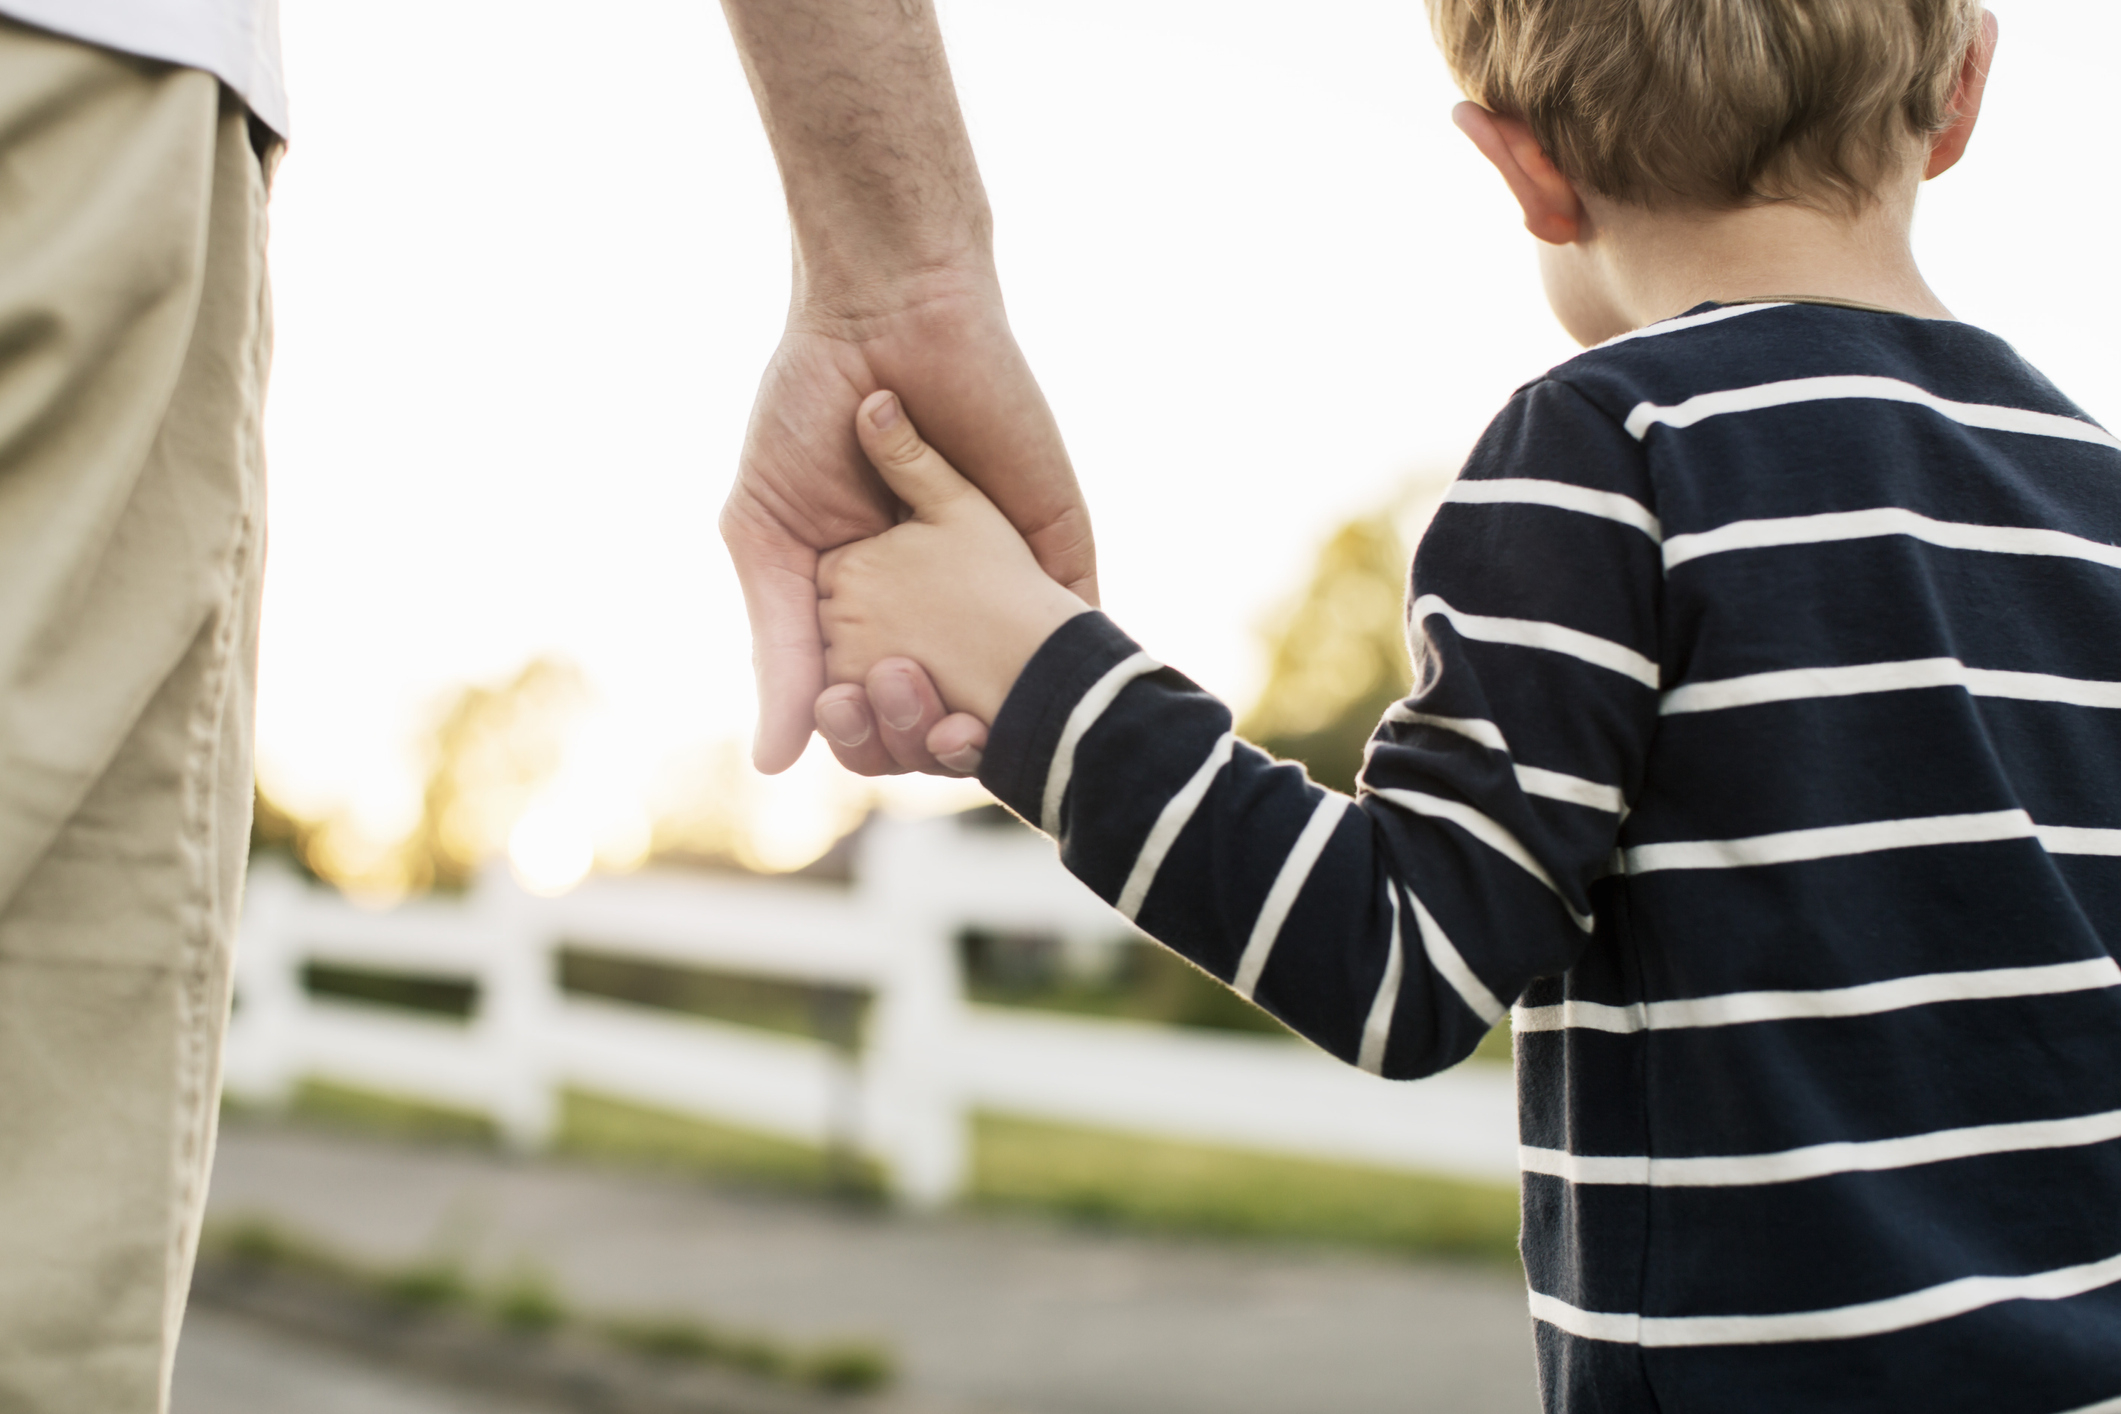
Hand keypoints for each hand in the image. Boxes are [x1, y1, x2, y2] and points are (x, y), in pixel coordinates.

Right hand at [720, 278, 1096, 773]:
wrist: (884, 315)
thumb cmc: (805, 415)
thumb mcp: (770, 541)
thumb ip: (779, 648)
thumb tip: (774, 766)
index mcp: (863, 611)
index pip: (870, 709)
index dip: (865, 736)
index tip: (849, 726)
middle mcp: (935, 608)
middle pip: (940, 714)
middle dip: (925, 737)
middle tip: (907, 711)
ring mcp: (1000, 580)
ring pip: (1008, 690)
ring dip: (990, 720)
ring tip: (960, 719)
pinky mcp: (1056, 545)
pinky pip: (1072, 625)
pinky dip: (1059, 670)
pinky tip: (1039, 696)